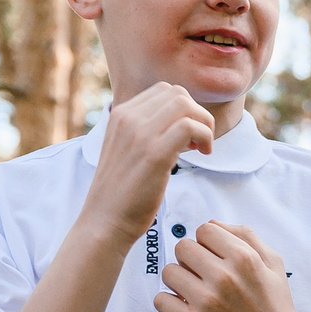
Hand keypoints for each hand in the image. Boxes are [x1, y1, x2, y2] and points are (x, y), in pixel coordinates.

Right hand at [85, 81, 215, 238]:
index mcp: (120, 115)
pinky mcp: (154, 153)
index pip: (164, 91)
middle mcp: (127, 118)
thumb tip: (180, 124)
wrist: (104, 220)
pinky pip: (190, 127)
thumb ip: (145, 131)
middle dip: (197, 114)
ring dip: (204, 124)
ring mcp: (139, 133)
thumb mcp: (127, 150)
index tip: (187, 134)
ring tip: (202, 148)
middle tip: (199, 141)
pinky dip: (205, 136)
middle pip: (178, 94)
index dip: (184, 109)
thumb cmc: (121, 192)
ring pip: (186, 105)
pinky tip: (202, 154)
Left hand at [154, 221, 309, 311]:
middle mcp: (224, 277)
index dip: (207, 242)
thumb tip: (212, 222)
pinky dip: (170, 303)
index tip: (214, 258)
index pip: (204, 229)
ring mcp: (206, 301)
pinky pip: (161, 300)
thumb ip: (245, 236)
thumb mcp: (273, 264)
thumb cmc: (275, 306)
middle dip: (191, 260)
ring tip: (195, 293)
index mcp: (244, 258)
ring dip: (179, 281)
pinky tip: (186, 308)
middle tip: (203, 276)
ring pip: (168, 272)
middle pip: (182, 247)